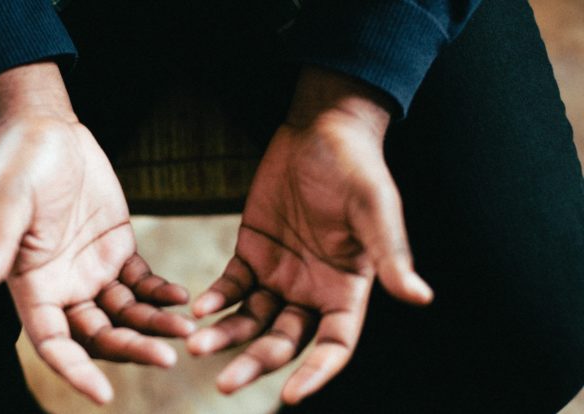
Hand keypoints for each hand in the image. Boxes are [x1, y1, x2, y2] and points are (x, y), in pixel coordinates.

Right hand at [0, 62, 194, 403]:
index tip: (104, 395)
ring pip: (126, 314)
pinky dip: (161, 293)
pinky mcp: (117, 250)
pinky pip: (142, 283)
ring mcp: (92, 271)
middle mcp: (63, 287)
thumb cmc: (18, 163)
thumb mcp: (6, 200)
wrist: (48, 131)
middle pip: (98, 336)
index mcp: (32, 285)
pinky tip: (182, 297)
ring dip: (154, 325)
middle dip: (131, 350)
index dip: (74, 371)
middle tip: (168, 359)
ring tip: (188, 329)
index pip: (52, 342)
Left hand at [187, 68, 433, 403]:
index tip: (290, 395)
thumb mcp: (375, 209)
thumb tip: (421, 296)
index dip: (316, 372)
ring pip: (251, 319)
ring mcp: (280, 274)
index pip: (334, 345)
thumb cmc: (357, 168)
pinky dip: (216, 299)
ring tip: (197, 346)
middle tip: (223, 384)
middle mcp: (313, 290)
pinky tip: (199, 307)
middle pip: (284, 341)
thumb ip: (389, 254)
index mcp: (348, 289)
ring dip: (226, 335)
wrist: (321, 130)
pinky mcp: (252, 252)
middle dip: (255, 363)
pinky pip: (232, 286)